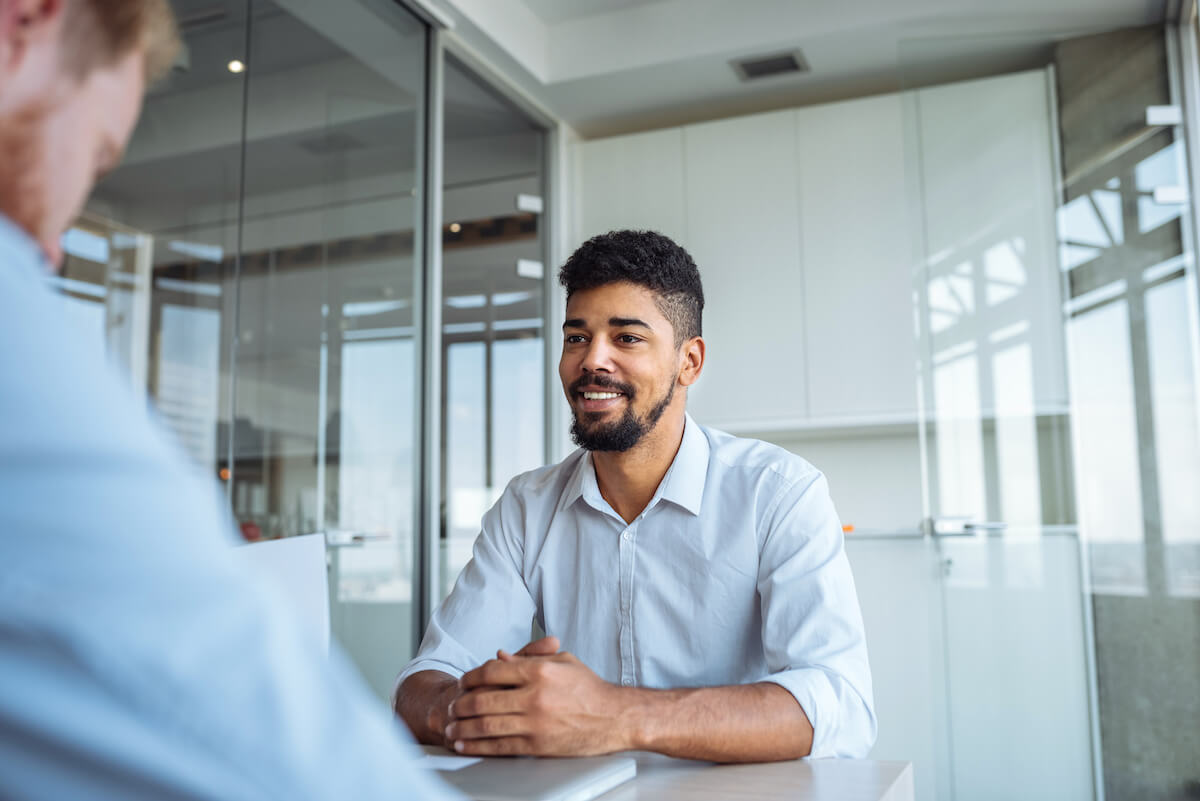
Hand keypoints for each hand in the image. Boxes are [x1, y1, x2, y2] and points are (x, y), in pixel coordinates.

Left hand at [446, 644, 628, 756]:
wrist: (615, 717)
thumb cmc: (590, 689)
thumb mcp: (562, 662)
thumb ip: (529, 658)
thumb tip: (500, 657)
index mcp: (540, 671)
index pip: (492, 671)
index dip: (471, 676)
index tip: (463, 681)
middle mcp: (535, 696)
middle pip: (483, 699)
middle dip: (460, 704)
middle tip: (452, 706)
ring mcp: (535, 722)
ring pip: (486, 725)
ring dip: (463, 727)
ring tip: (451, 726)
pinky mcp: (537, 745)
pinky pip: (499, 746)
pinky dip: (477, 745)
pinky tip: (465, 743)